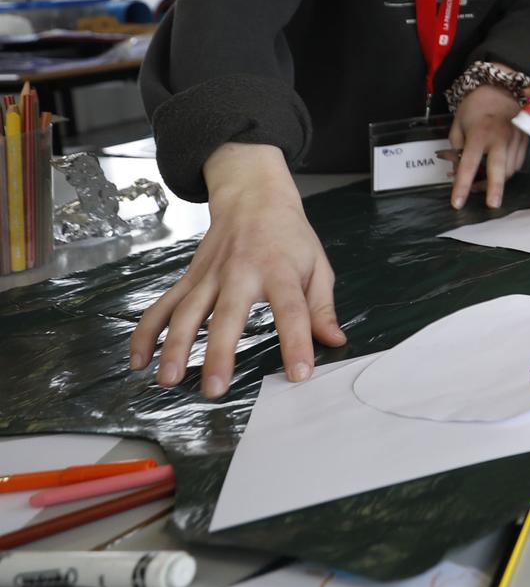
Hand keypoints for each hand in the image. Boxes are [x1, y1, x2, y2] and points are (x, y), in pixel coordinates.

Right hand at [128, 143, 343, 397]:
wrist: (253, 198)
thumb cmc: (288, 236)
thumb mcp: (317, 265)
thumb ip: (322, 306)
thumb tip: (334, 340)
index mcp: (279, 271)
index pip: (292, 310)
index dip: (296, 342)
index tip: (300, 374)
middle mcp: (240, 273)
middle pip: (228, 316)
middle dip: (219, 353)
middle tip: (215, 388)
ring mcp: (209, 276)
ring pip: (187, 313)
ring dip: (174, 347)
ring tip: (168, 380)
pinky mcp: (189, 279)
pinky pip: (162, 307)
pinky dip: (147, 333)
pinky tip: (139, 361)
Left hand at [449, 83, 529, 209]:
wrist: (498, 88)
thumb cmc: (473, 108)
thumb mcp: (457, 127)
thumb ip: (457, 151)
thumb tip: (457, 173)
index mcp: (480, 133)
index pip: (469, 164)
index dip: (462, 185)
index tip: (457, 203)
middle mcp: (501, 136)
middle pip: (500, 169)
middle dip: (495, 189)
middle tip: (492, 205)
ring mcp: (516, 138)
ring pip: (510, 169)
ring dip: (497, 181)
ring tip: (482, 185)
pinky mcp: (525, 139)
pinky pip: (517, 163)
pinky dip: (506, 171)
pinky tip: (496, 171)